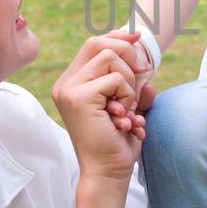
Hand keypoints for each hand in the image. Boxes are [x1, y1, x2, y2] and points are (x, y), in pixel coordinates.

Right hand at [50, 31, 154, 180]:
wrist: (109, 171)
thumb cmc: (118, 140)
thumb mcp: (128, 103)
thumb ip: (132, 79)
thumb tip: (141, 51)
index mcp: (72, 83)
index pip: (93, 45)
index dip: (117, 37)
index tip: (138, 37)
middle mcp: (65, 84)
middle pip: (99, 43)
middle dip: (127, 54)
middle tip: (140, 79)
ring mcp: (69, 89)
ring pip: (110, 58)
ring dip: (129, 83)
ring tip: (126, 109)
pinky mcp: (78, 97)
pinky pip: (115, 78)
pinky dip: (127, 95)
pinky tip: (122, 117)